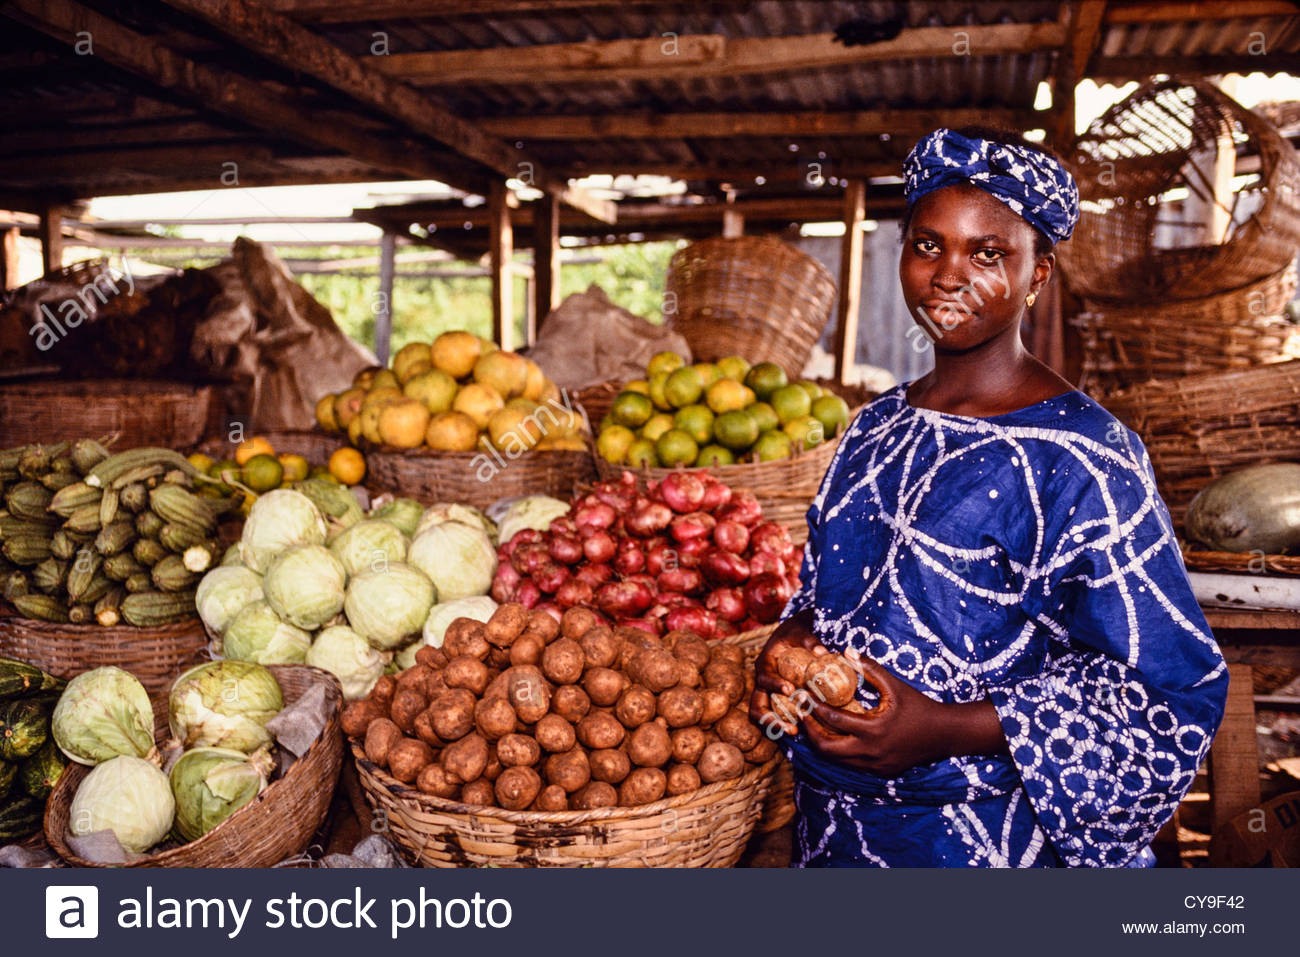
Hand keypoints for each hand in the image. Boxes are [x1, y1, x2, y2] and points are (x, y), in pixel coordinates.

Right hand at [748, 609, 820, 735]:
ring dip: (776, 726)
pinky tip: (803, 728)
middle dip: (770, 719)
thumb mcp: (801, 632)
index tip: (790, 690)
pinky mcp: (775, 699)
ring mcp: (767, 693)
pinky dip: (784, 722)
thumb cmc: (795, 633)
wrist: (790, 635)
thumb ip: (811, 642)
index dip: (774, 685)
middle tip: (791, 727)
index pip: (764, 677)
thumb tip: (823, 653)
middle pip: (756, 706)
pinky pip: (775, 715)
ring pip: (763, 714)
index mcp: (765, 663)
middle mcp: (762, 681)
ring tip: (795, 732)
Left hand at [802, 657, 1008, 777]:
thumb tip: (845, 651)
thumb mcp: (895, 685)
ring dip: (823, 742)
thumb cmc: (919, 706)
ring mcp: (875, 766)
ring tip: (813, 724)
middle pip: (826, 748)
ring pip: (837, 759)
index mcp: (874, 730)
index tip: (802, 696)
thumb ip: (870, 669)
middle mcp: (871, 753)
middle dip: (810, 731)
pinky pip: (851, 764)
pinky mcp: (880, 772)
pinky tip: (835, 735)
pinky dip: (839, 751)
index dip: (814, 708)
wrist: (944, 735)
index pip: (833, 720)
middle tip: (802, 715)